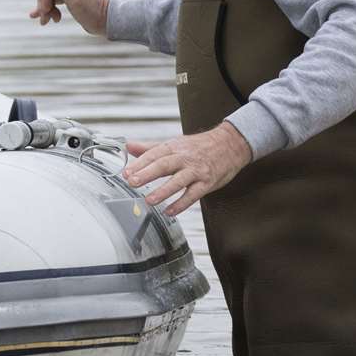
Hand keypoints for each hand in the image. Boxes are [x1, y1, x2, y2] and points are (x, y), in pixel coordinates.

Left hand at [122, 122, 253, 216]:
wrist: (230, 144)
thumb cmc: (199, 146)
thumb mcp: (174, 143)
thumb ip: (150, 147)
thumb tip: (129, 146)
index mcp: (173, 147)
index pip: (153, 155)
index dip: (139, 164)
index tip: (125, 173)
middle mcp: (184, 158)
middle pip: (163, 165)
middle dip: (147, 174)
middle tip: (132, 182)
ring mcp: (196, 171)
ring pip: (178, 181)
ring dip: (163, 191)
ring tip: (149, 200)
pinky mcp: (207, 182)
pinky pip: (193, 194)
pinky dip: (181, 204)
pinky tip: (170, 211)